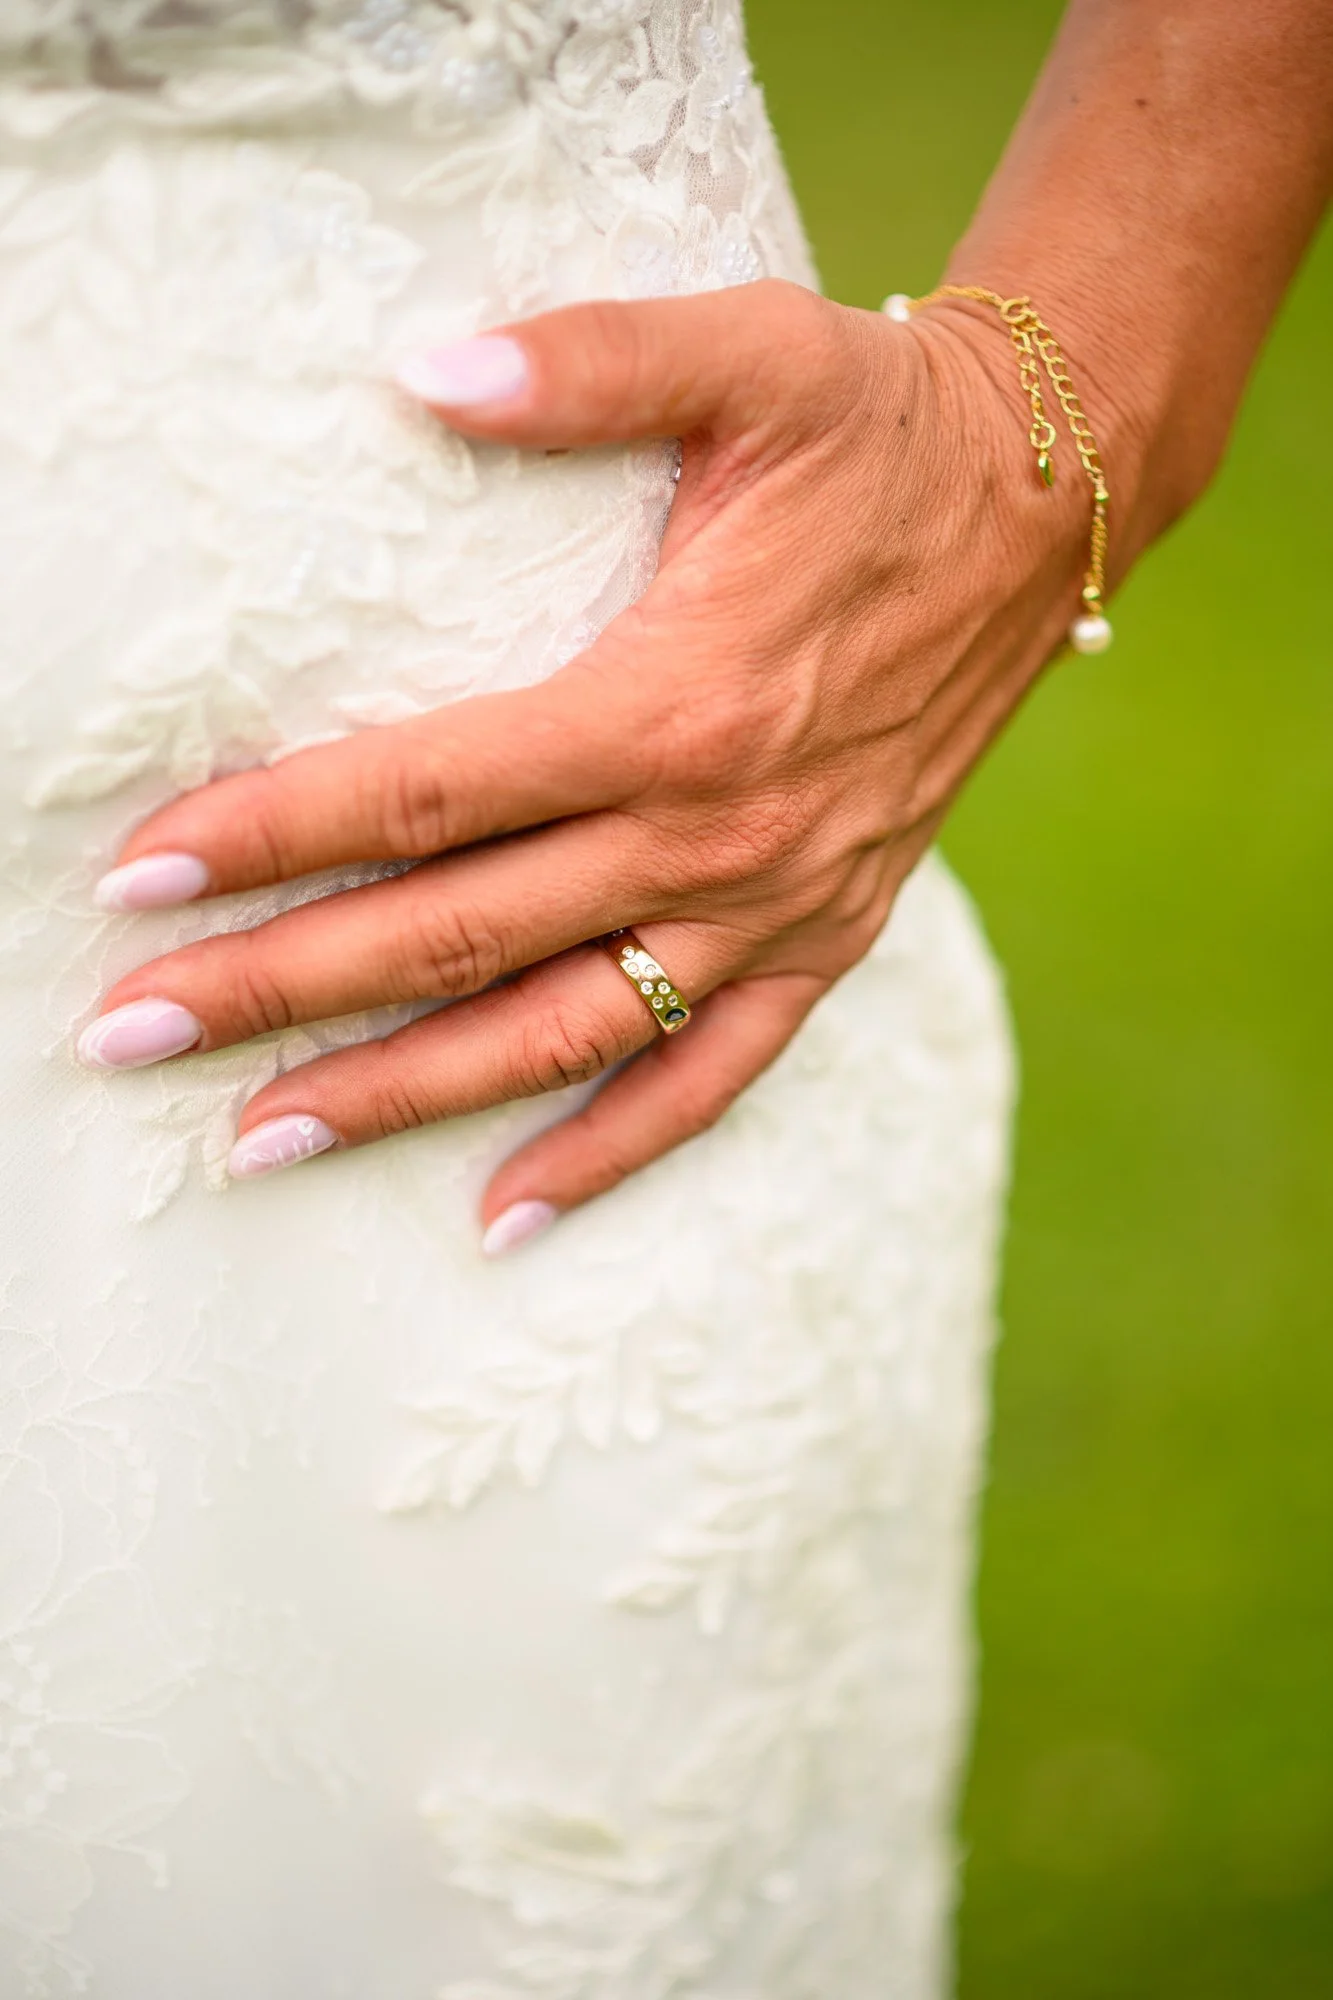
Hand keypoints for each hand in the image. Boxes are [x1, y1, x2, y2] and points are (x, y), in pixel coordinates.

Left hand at [78, 279, 1096, 1248]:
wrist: (1042, 507)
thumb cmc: (881, 430)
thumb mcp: (750, 357)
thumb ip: (587, 365)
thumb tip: (421, 371)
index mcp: (671, 705)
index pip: (424, 791)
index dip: (272, 835)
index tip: (141, 882)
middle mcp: (714, 835)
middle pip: (454, 934)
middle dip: (279, 990)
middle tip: (129, 1036)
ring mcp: (772, 907)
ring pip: (555, 1034)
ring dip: (402, 1095)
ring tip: (262, 1141)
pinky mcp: (826, 940)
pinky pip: (706, 1077)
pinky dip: (606, 1154)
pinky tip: (502, 1213)